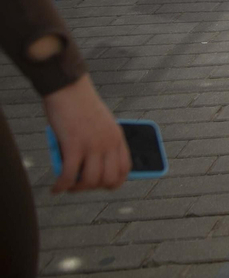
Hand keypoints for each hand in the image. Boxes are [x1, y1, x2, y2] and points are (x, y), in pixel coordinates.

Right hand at [43, 75, 128, 193]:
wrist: (68, 88)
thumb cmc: (80, 106)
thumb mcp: (100, 124)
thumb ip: (100, 143)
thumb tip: (91, 167)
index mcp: (118, 136)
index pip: (125, 168)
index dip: (114, 182)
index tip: (102, 186)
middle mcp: (109, 142)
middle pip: (109, 179)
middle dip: (94, 188)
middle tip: (79, 185)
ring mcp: (93, 144)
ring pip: (90, 180)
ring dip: (77, 188)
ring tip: (67, 186)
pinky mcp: (74, 145)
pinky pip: (69, 175)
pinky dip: (61, 186)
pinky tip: (55, 189)